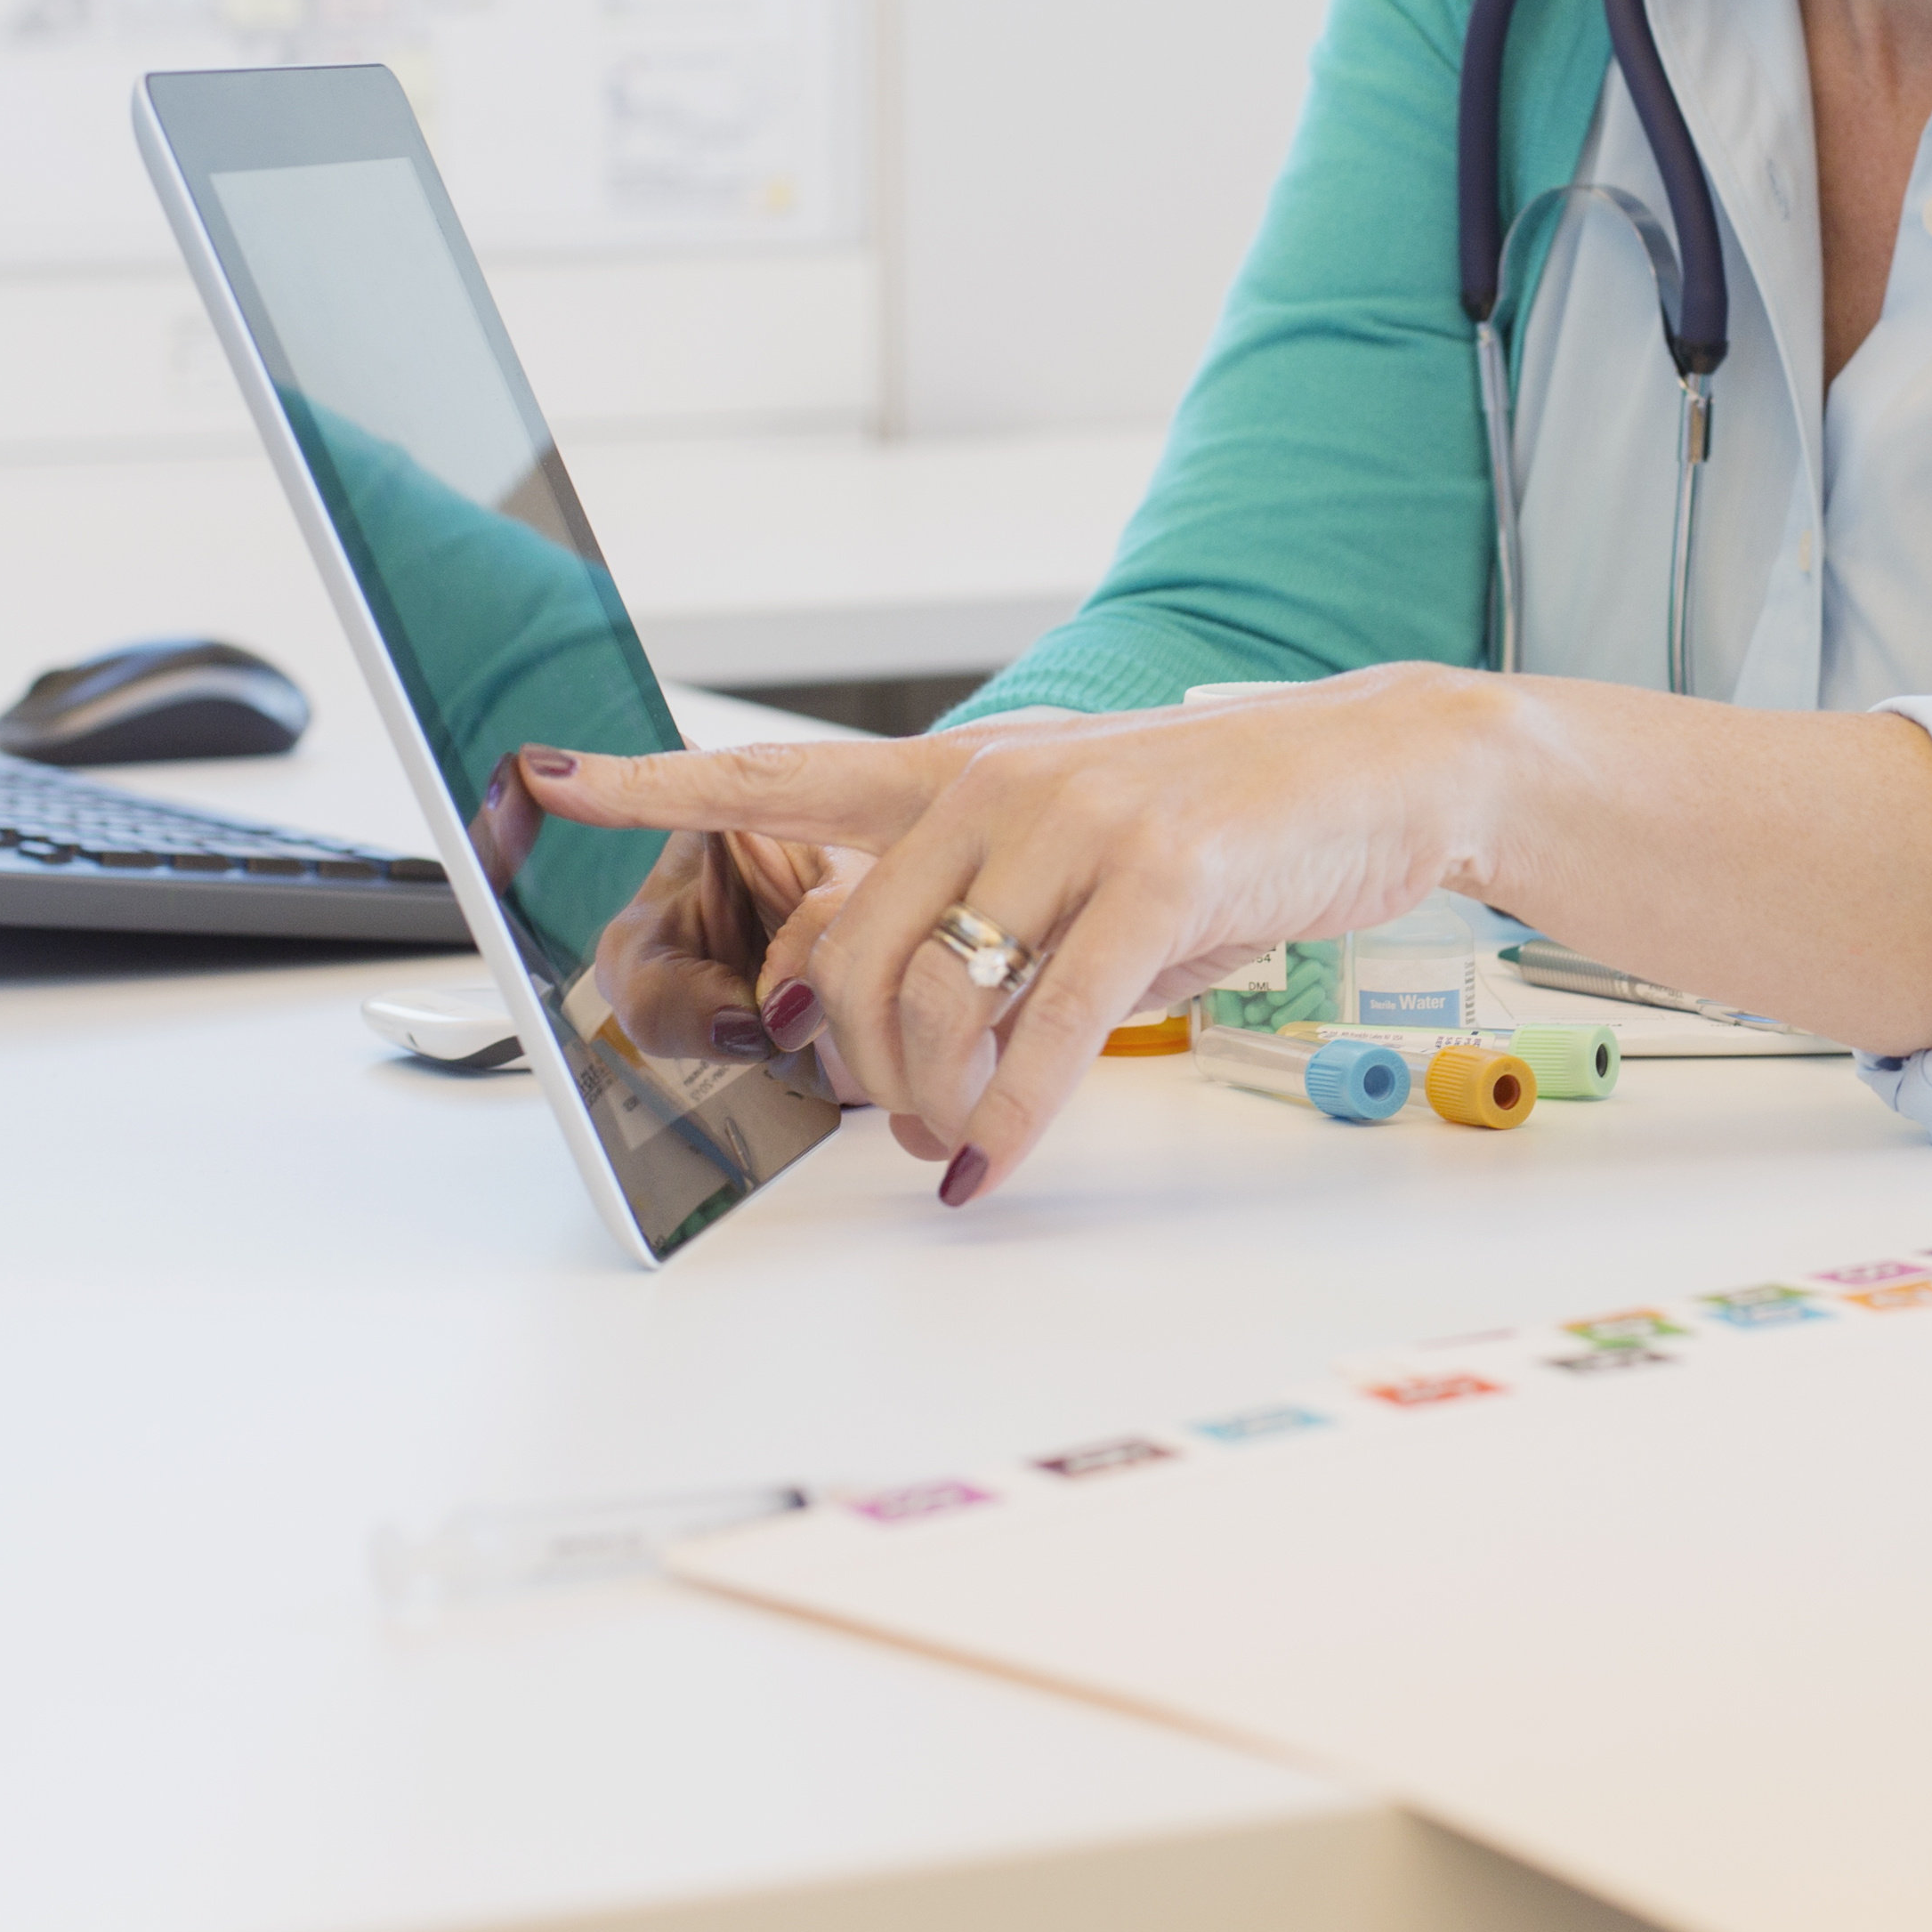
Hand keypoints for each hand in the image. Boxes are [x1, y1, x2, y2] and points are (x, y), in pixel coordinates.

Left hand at [516, 668, 1518, 1204]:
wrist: (1381, 769)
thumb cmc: (1226, 822)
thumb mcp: (1077, 852)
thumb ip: (972, 908)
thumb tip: (876, 1016)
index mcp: (966, 771)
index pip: (782, 770)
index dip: (657, 782)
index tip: (550, 779)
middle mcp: (999, 781)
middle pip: (842, 950)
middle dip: (850, 1067)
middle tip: (901, 1125)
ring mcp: (1075, 824)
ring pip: (930, 998)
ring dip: (928, 1103)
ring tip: (962, 1143)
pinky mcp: (1155, 879)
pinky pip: (1041, 1030)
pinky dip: (1011, 1116)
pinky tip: (997, 1162)